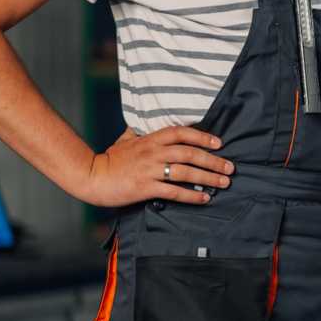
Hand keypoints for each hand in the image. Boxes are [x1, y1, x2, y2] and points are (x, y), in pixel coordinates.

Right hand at [80, 126, 232, 207]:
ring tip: (224, 183)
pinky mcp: (145, 188)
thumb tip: (149, 122)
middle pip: (189, 153)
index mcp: (150, 139)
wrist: (91, 176)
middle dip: (213, 160)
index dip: (202, 136)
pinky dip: (192, 195)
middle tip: (230, 168)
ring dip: (208, 178)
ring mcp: (149, 170)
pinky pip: (174, 191)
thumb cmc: (111, 159)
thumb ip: (142, 131)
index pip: (181, 133)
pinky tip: (204, 198)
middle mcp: (153, 152)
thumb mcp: (127, 139)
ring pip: (185, 172)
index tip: (219, 143)